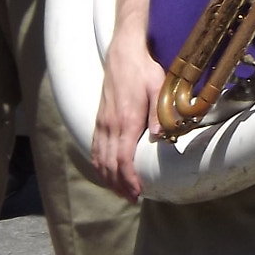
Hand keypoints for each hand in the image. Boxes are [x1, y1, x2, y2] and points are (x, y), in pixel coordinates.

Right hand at [93, 33, 163, 201]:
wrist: (123, 55)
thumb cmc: (144, 72)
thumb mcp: (159, 90)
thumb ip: (159, 115)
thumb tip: (159, 138)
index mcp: (127, 121)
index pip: (123, 158)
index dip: (129, 179)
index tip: (137, 192)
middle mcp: (111, 125)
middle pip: (110, 164)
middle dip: (120, 184)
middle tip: (132, 198)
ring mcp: (102, 123)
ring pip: (100, 158)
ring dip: (109, 178)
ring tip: (121, 191)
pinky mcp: (99, 119)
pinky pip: (95, 147)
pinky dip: (99, 164)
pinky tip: (105, 172)